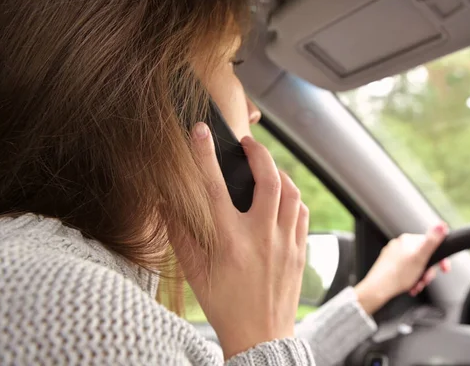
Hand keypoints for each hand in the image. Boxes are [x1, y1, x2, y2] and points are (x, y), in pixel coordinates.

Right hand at [173, 123, 308, 359]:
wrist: (260, 338)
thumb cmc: (223, 306)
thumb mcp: (194, 273)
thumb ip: (181, 235)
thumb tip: (168, 202)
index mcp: (229, 242)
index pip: (214, 187)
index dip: (204, 154)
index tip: (200, 131)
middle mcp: (261, 238)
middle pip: (268, 179)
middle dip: (259, 152)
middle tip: (249, 143)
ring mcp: (285, 244)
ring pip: (291, 192)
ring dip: (279, 172)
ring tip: (266, 167)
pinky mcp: (300, 252)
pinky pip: (301, 213)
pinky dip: (293, 198)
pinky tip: (283, 197)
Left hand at [354, 223, 449, 314]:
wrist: (378, 289)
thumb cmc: (398, 275)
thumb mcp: (420, 257)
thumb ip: (432, 241)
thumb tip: (442, 224)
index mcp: (408, 240)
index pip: (431, 245)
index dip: (440, 259)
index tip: (444, 269)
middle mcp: (399, 245)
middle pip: (423, 258)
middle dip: (427, 272)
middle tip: (425, 281)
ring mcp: (393, 255)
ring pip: (415, 266)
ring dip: (419, 278)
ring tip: (416, 286)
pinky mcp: (389, 265)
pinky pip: (405, 271)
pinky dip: (410, 279)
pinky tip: (410, 286)